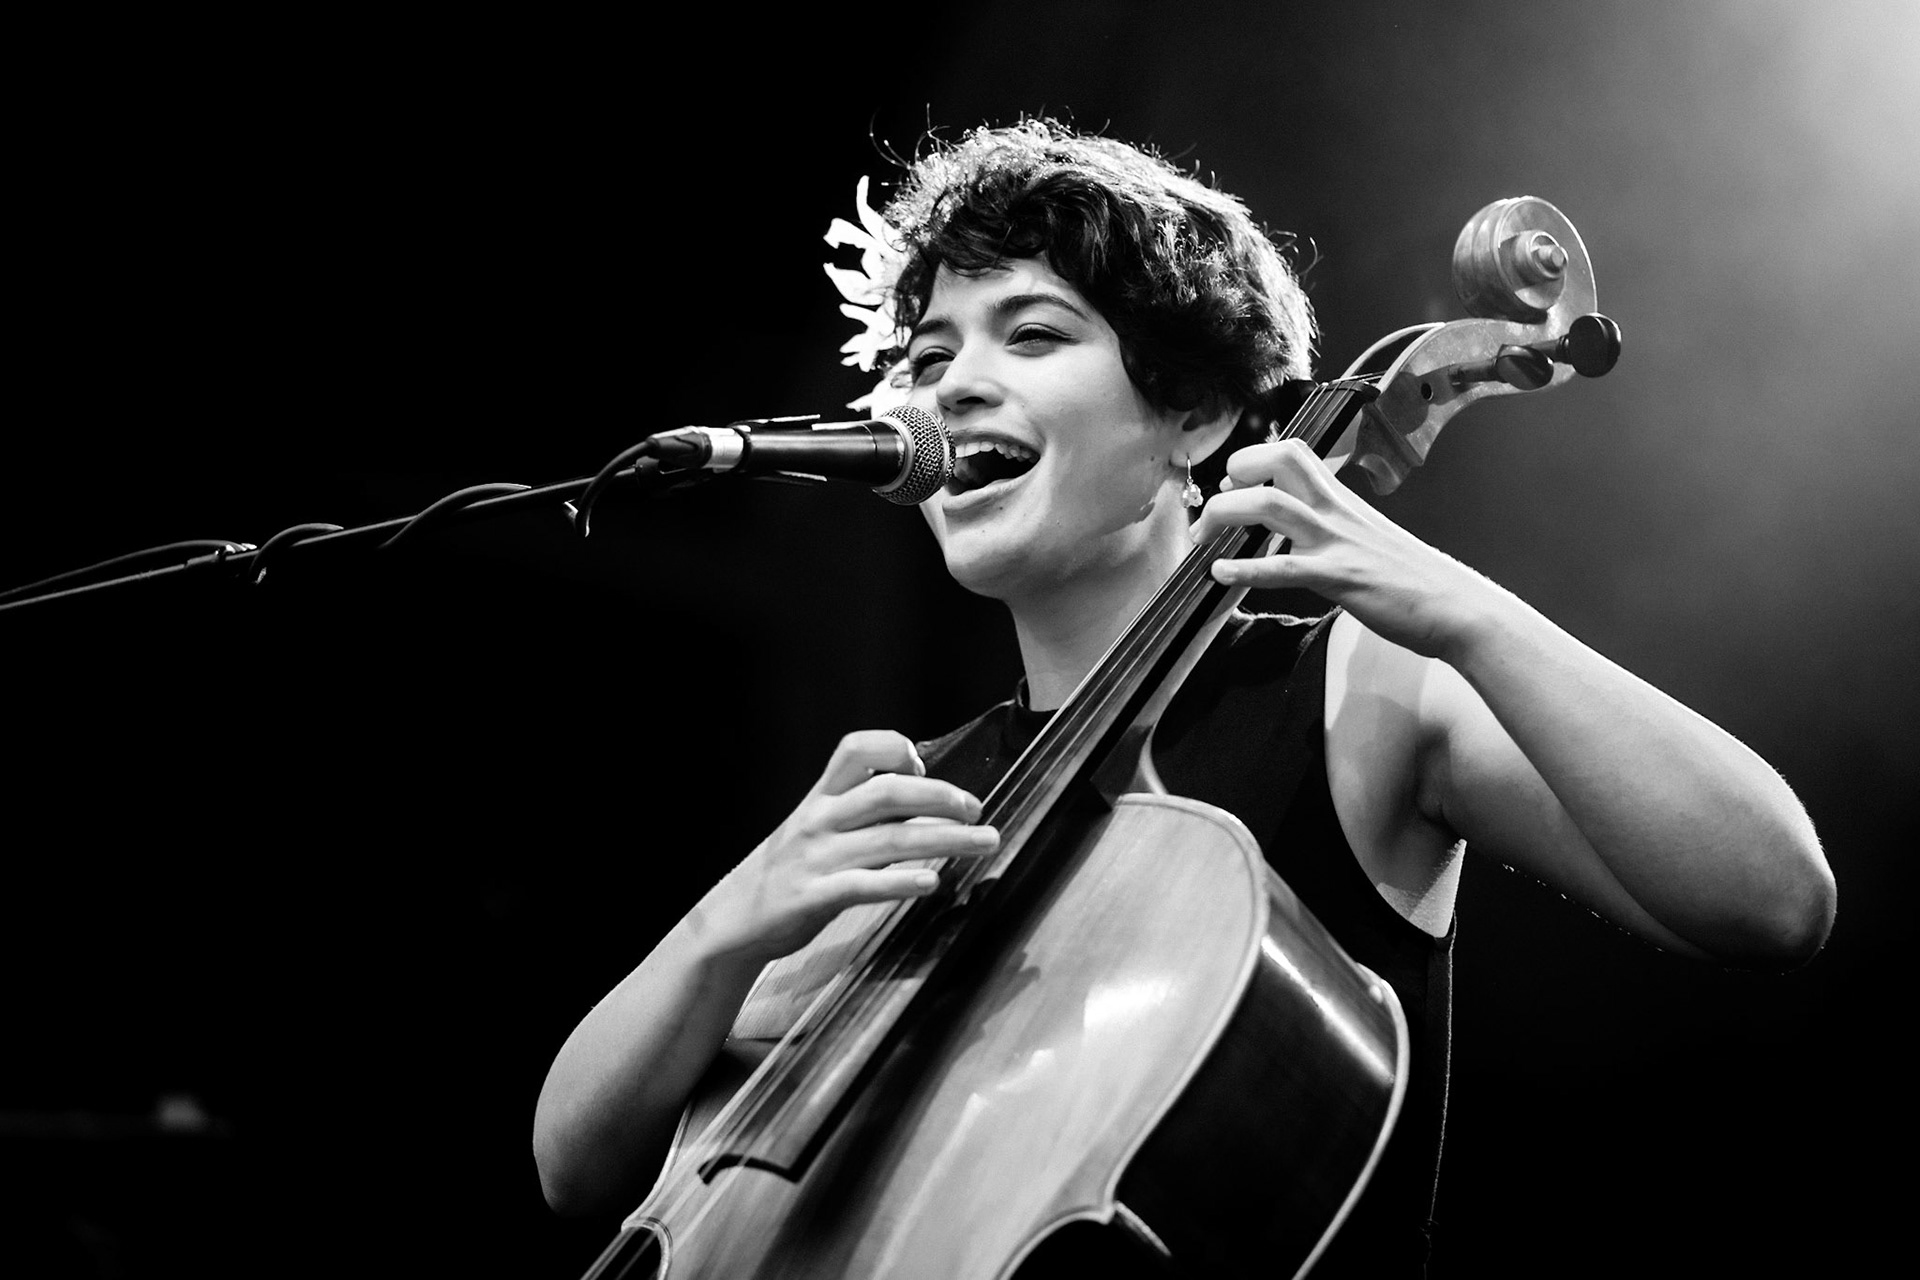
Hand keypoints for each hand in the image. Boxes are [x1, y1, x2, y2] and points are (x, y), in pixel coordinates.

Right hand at [702, 730, 998, 964]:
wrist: (733, 919)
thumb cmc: (788, 871)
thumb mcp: (817, 830)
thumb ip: (863, 814)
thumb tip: (923, 801)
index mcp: (820, 797)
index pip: (856, 748)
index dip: (895, 747)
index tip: (923, 765)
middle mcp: (819, 819)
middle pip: (888, 792)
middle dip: (941, 797)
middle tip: (977, 809)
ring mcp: (817, 858)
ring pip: (890, 840)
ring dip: (945, 839)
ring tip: (984, 843)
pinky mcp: (814, 897)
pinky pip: (863, 885)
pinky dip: (900, 882)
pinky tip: (931, 883)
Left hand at [1189, 438, 1496, 660]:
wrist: (1457, 608)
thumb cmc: (1414, 580)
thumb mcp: (1369, 540)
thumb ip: (1334, 529)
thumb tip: (1301, 534)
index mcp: (1343, 502)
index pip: (1295, 453)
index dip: (1256, 457)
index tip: (1234, 482)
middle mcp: (1337, 512)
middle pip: (1280, 462)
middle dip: (1235, 471)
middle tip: (1213, 504)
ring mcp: (1337, 542)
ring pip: (1271, 505)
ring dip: (1226, 514)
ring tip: (1201, 538)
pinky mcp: (1340, 578)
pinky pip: (1284, 568)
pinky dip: (1246, 569)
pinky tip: (1221, 574)